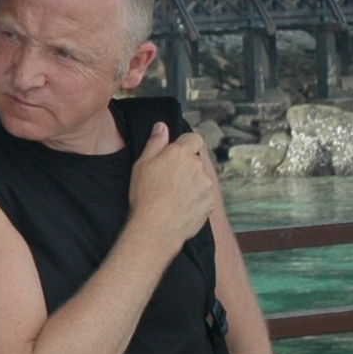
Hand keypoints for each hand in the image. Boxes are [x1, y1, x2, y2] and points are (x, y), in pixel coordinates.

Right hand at [126, 124, 216, 245]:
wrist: (157, 226)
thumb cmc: (146, 195)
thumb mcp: (142, 164)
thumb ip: (155, 143)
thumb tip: (162, 127)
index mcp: (181, 153)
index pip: (194, 139)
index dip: (185, 145)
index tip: (175, 155)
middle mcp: (198, 166)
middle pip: (196, 160)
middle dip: (186, 166)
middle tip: (168, 179)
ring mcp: (206, 185)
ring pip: (200, 178)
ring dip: (191, 183)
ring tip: (173, 195)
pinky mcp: (210, 202)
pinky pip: (204, 195)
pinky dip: (196, 198)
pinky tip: (180, 206)